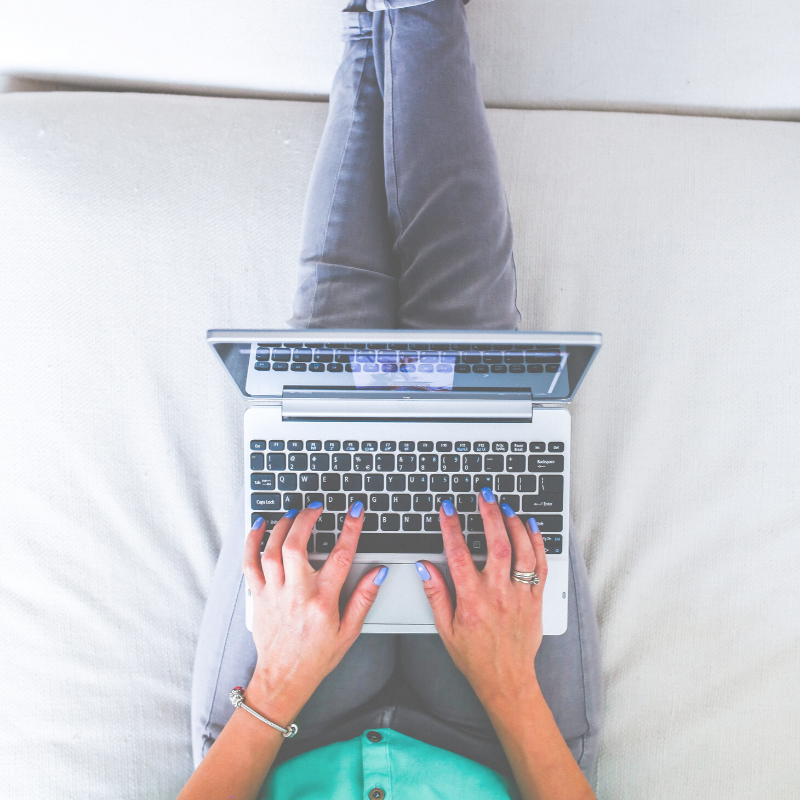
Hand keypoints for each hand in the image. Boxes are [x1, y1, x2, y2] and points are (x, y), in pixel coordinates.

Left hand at [242, 502, 385, 720]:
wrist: (283, 678)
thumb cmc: (317, 656)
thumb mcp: (350, 631)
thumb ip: (364, 598)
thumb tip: (379, 572)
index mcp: (322, 600)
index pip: (340, 556)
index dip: (350, 529)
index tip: (355, 511)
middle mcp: (296, 593)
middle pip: (296, 545)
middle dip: (307, 519)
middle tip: (317, 507)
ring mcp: (274, 593)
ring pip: (272, 550)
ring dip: (282, 525)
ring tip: (294, 513)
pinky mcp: (258, 596)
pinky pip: (250, 563)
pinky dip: (253, 541)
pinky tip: (260, 525)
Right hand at [418, 490, 547, 707]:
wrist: (507, 680)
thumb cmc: (475, 657)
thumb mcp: (445, 629)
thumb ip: (436, 594)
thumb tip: (425, 566)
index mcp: (472, 600)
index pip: (459, 555)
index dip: (451, 527)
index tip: (447, 509)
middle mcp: (498, 594)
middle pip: (497, 545)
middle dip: (490, 515)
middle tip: (484, 496)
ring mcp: (520, 595)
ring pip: (522, 551)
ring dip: (514, 524)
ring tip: (505, 506)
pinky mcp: (536, 599)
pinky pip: (540, 565)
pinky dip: (537, 543)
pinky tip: (530, 527)